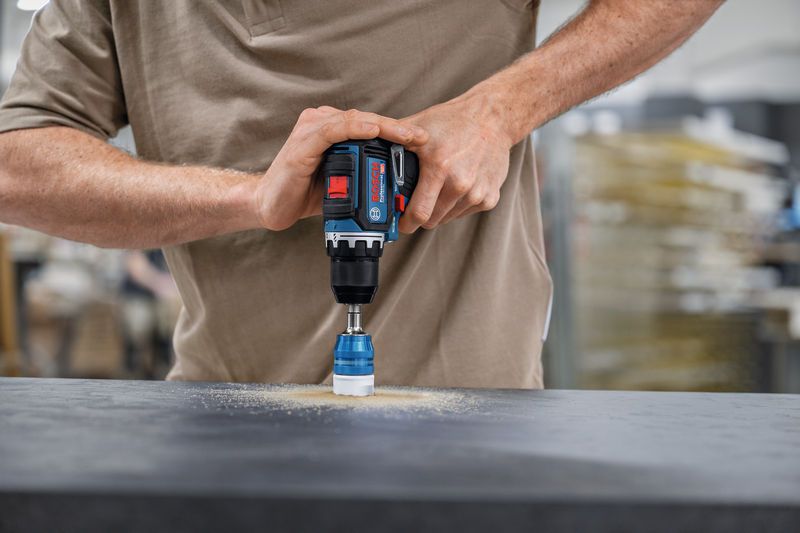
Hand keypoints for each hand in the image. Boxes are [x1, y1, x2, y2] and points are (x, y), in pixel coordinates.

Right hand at [254, 107, 427, 230]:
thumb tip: (399, 187)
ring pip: (354, 121)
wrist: (271, 207)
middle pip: (366, 119)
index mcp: (333, 130)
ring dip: (383, 127)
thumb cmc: (305, 194)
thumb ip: (365, 177)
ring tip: (406, 136)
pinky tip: (372, 131)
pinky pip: (332, 131)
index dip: (397, 131)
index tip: (422, 141)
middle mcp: (321, 123)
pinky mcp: (302, 143)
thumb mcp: (343, 185)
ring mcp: (311, 130)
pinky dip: (354, 129)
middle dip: (397, 128)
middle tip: (422, 138)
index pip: (370, 125)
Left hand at [399, 92, 512, 232]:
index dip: (405, 223)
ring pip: (447, 218)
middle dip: (420, 216)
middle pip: (432, 221)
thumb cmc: (454, 121)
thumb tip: (365, 149)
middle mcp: (460, 183)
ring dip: (439, 210)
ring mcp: (477, 192)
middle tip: (415, 203)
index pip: (419, 213)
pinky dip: (456, 205)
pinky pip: (464, 212)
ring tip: (438, 188)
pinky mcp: (490, 197)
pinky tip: (457, 186)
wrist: (493, 118)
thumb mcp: (419, 127)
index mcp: (439, 167)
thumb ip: (392, 141)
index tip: (400, 222)